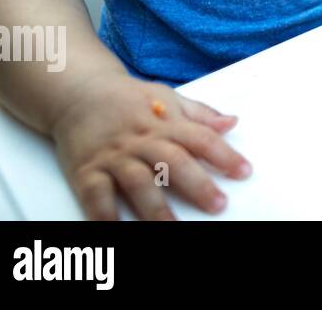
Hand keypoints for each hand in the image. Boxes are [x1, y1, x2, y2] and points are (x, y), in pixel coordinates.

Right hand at [51, 73, 251, 219]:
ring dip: (156, 208)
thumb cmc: (127, 98)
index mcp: (165, 122)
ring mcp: (113, 156)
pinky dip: (106, 214)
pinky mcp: (86, 170)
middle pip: (173, 163)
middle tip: (218, 204)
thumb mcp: (166, 96)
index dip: (225, 155)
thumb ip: (199, 114)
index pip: (201, 138)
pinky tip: (117, 229)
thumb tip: (232, 122)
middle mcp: (141, 140)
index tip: (244, 171)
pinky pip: (96, 195)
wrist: (77, 91)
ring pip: (138, 183)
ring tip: (173, 228)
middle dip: (198, 185)